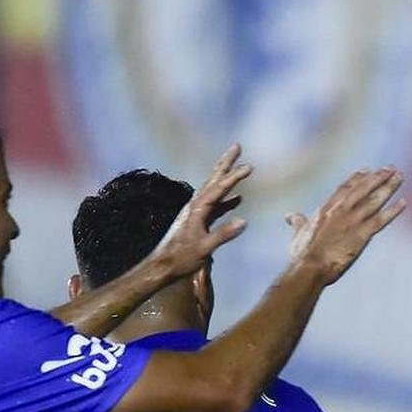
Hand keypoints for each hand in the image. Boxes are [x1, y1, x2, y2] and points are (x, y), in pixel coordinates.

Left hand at [151, 142, 252, 277]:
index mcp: (197, 210)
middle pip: (213, 179)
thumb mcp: (204, 248)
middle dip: (226, 162)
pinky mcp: (197, 221)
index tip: (249, 167)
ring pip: (213, 189)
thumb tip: (244, 221)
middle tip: (237, 146)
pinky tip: (238, 200)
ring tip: (236, 166)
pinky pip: (215, 205)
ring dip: (225, 176)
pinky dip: (227, 199)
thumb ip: (223, 234)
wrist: (161, 266)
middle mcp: (194, 206)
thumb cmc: (180, 258)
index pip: (219, 188)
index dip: (235, 177)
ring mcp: (195, 212)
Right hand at [284, 168, 405, 284]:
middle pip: (363, 189)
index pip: (345, 189)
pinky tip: (403, 203)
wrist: (309, 267)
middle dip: (377, 177)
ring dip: (388, 188)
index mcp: (326, 210)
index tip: (367, 170)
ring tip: (400, 177)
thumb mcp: (298, 234)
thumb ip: (297, 222)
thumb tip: (290, 215)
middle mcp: (341, 211)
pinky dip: (393, 211)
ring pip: (374, 200)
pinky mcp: (362, 234)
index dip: (357, 179)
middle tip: (390, 168)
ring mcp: (352, 221)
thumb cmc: (301, 254)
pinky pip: (381, 220)